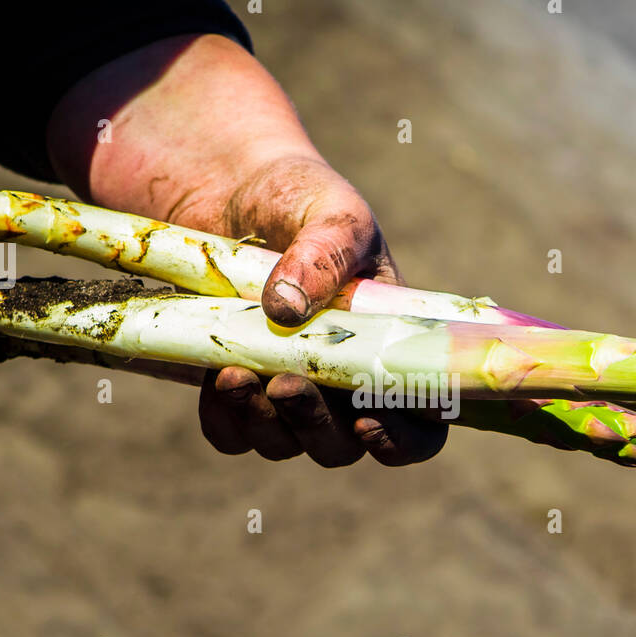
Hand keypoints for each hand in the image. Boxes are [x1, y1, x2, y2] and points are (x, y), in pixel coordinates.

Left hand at [47, 35, 446, 465]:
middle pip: (344, 446)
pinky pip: (231, 433)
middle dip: (317, 427)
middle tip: (286, 386)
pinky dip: (225, 418)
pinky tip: (216, 379)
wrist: (231, 190)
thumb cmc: (303, 200)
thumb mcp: (332, 213)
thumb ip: (325, 254)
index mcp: (391, 349)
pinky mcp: (235, 391)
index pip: (419, 422)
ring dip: (264, 422)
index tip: (367, 418)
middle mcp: (343, 383)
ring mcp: (288, 391)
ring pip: (285, 444)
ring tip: (236, 374)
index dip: (402, 437)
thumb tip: (286, 308)